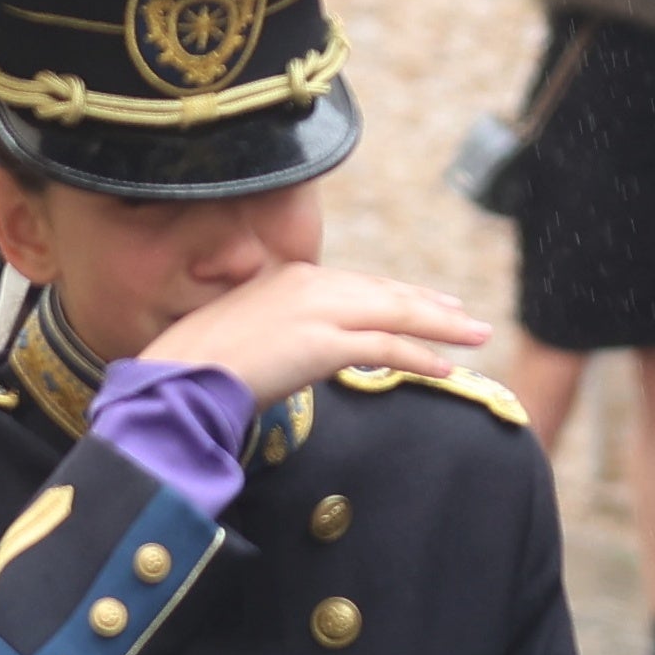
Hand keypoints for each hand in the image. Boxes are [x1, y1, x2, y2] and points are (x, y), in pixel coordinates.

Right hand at [136, 259, 488, 399]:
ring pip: (395, 315)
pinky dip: (420, 356)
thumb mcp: (250, 334)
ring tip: (475, 337)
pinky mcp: (324, 342)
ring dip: (441, 328)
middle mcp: (309, 285)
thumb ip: (285, 331)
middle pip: (385, 294)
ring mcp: (318, 311)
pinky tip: (445, 368)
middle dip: (430, 306)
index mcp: (290, 278)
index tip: (429, 301)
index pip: (359, 285)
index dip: (398, 294)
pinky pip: (386, 348)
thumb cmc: (203, 365)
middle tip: (466, 317)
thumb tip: (306, 349)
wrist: (180, 376)